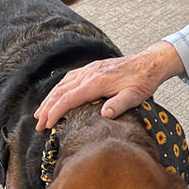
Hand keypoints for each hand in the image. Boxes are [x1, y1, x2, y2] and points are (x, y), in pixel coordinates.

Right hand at [34, 41, 184, 130]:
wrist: (150, 63)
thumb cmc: (143, 80)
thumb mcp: (135, 95)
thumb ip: (119, 104)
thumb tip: (104, 114)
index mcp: (96, 82)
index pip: (68, 99)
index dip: (55, 113)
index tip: (47, 125)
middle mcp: (89, 74)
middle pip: (60, 92)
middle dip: (47, 109)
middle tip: (38, 125)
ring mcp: (90, 70)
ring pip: (63, 84)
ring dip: (50, 99)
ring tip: (41, 113)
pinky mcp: (93, 68)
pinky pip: (70, 78)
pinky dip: (59, 88)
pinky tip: (56, 95)